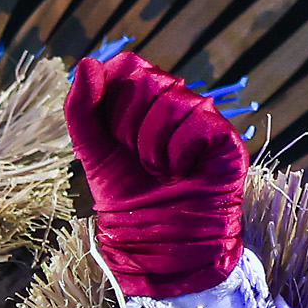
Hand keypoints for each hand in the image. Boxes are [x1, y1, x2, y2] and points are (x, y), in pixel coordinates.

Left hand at [65, 48, 247, 296]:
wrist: (160, 245)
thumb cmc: (128, 200)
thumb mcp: (92, 152)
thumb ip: (82, 109)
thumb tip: (86, 62)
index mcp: (143, 100)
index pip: (127, 65)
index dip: (111, 96)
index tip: (111, 136)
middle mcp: (175, 102)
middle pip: (145, 80)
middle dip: (128, 126)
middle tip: (138, 161)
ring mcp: (202, 118)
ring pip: (170, 100)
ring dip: (152, 145)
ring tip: (160, 172)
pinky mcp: (225, 139)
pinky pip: (196, 123)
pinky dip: (177, 154)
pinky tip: (182, 173)